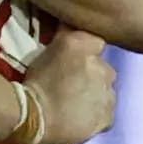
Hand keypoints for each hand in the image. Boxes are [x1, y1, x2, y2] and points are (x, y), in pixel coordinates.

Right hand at [22, 29, 114, 143]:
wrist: (33, 118)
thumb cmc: (35, 82)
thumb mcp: (47, 51)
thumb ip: (65, 37)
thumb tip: (70, 25)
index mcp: (86, 45)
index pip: (95, 43)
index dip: (86, 52)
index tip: (73, 61)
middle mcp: (103, 66)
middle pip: (103, 69)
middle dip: (91, 75)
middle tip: (70, 85)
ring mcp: (108, 94)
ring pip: (105, 91)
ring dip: (94, 95)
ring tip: (72, 104)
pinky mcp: (107, 117)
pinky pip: (105, 113)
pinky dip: (95, 115)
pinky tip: (79, 119)